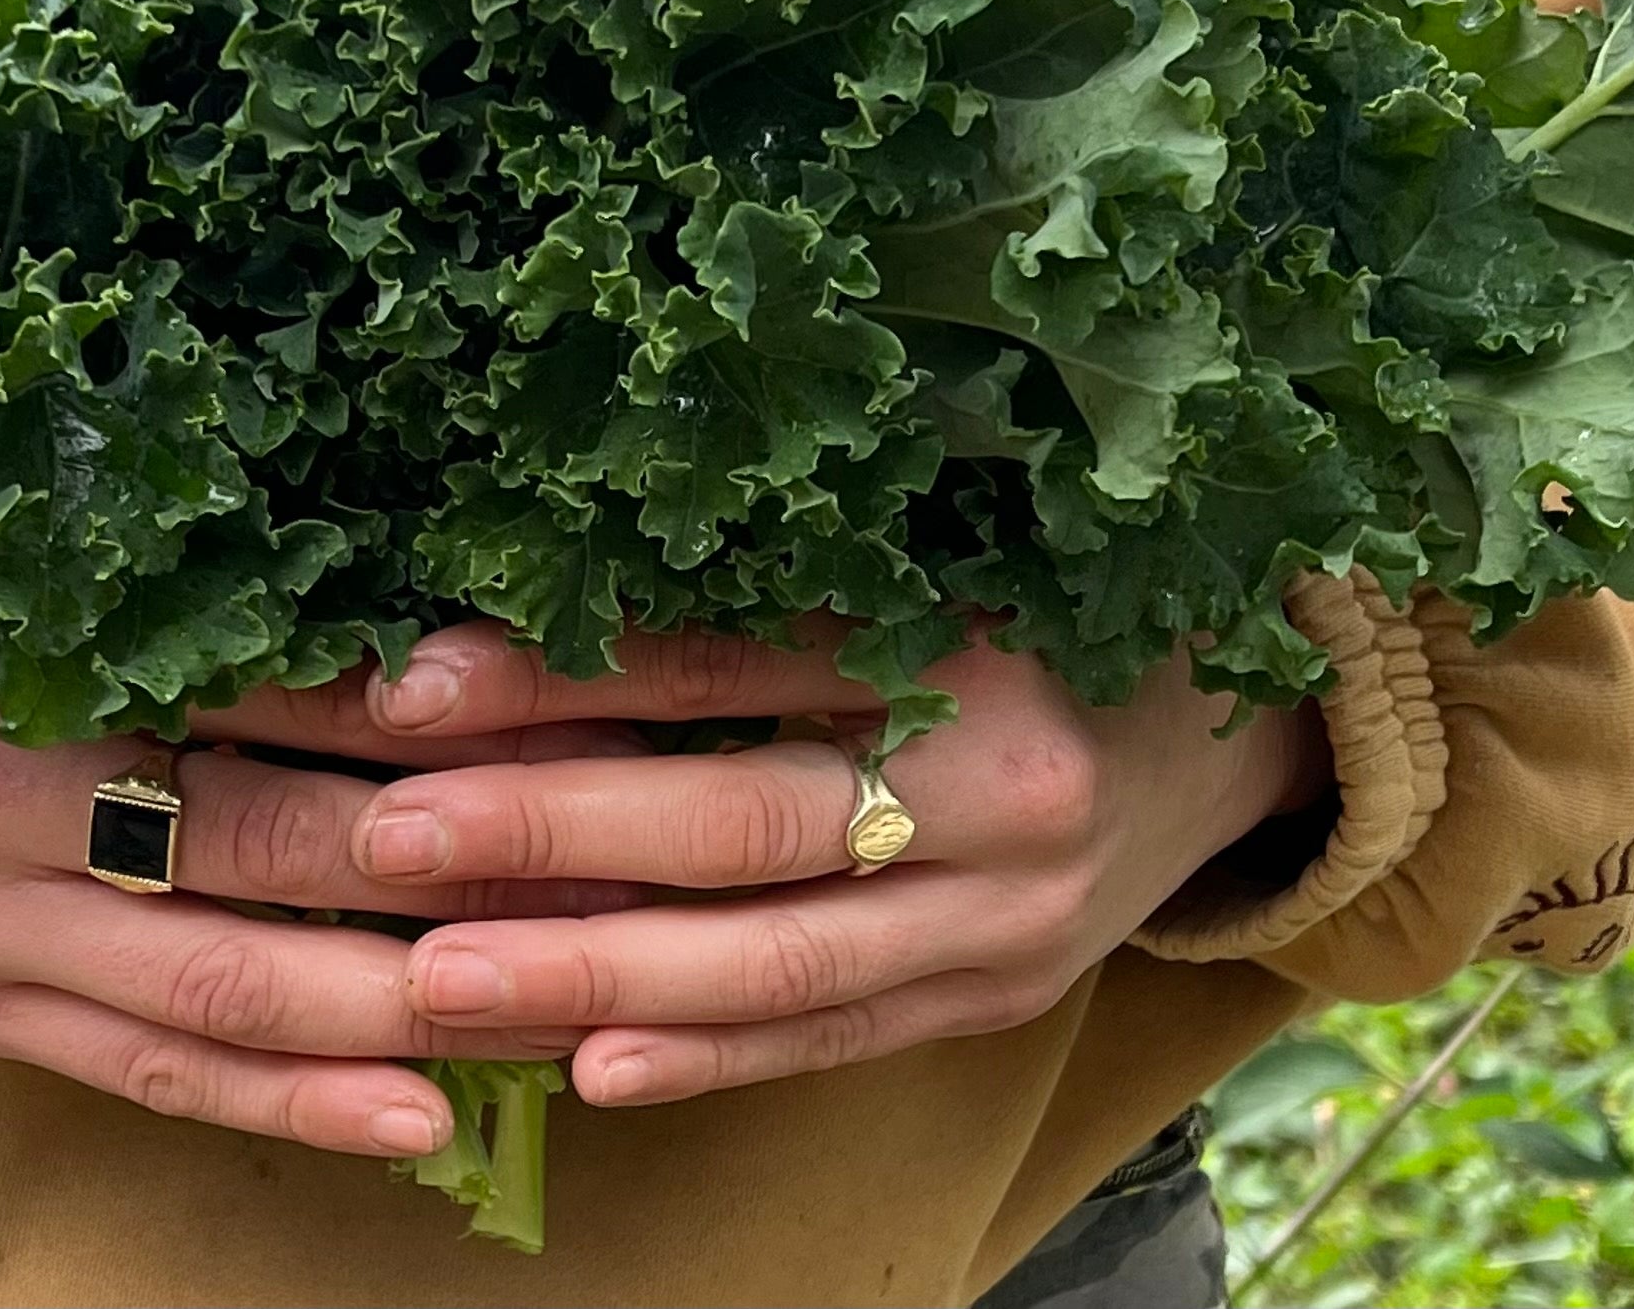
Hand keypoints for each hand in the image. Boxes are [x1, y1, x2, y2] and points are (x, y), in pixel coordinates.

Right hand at [0, 604, 647, 1159]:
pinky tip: (420, 1115)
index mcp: (22, 648)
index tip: (583, 705)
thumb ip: (200, 572)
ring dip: (407, 1005)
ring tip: (562, 1001)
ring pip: (228, 986)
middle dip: (454, 865)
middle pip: (266, 843)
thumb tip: (430, 595)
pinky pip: (161, 1076)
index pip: (267, 682)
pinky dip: (293, 1104)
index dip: (426, 704)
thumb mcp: (44, 561)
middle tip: (622, 863)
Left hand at [338, 619, 1330, 1108]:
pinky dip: (709, 1060)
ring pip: (777, 963)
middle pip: (743, 824)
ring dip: (595, 974)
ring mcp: (1008, 923)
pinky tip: (587, 1070)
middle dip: (549, 835)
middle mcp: (1002, 797)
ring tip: (438, 976)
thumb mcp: (933, 564)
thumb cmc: (1055, 615)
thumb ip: (767, 588)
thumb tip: (540, 588)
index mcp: (975, 644)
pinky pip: (834, 1041)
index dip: (565, 678)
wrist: (1247, 734)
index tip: (410, 685)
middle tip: (386, 836)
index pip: (732, 665)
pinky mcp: (996, 1004)